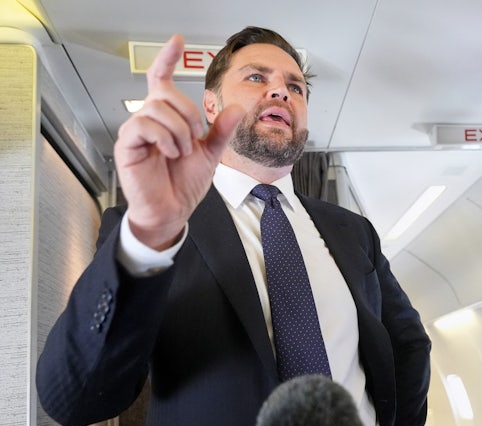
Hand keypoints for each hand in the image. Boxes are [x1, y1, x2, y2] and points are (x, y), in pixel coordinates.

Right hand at [114, 35, 244, 248]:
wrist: (173, 210)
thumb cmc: (184, 183)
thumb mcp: (210, 154)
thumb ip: (220, 131)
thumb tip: (237, 108)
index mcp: (167, 118)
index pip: (163, 79)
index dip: (168, 58)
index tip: (178, 41)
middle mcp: (149, 119)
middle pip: (165, 93)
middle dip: (187, 113)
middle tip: (194, 138)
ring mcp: (136, 131)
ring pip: (157, 108)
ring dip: (178, 130)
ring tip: (182, 152)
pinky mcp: (127, 145)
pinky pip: (144, 124)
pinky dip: (165, 137)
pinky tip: (171, 153)